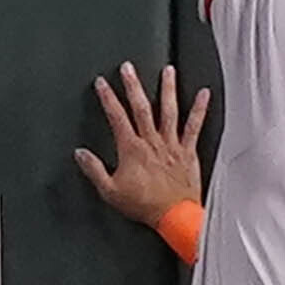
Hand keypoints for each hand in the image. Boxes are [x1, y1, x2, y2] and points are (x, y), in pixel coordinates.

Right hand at [75, 61, 210, 231]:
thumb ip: (94, 170)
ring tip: (167, 71)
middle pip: (141, 107)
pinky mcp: (188, 151)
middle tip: (128, 67)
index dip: (108, 98)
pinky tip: (204, 94)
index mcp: (132, 149)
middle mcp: (152, 142)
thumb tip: (81, 154)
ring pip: (169, 111)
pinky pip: (195, 126)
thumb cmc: (144, 205)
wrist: (174, 216)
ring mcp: (172, 145)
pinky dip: (200, 109)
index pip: (117, 117)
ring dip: (167, 89)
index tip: (102, 83)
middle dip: (133, 85)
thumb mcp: (110, 191)